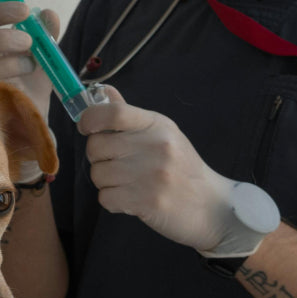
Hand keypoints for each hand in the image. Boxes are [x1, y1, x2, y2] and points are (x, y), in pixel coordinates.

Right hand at [0, 1, 59, 120]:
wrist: (30, 119)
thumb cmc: (29, 83)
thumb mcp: (42, 56)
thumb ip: (45, 35)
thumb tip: (48, 14)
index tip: (25, 10)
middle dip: (0, 39)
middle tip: (29, 41)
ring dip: (5, 64)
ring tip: (30, 66)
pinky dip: (3, 87)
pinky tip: (22, 87)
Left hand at [77, 86, 277, 255]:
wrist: (210, 206)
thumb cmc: (181, 168)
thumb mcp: (163, 135)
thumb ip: (129, 116)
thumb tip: (102, 91)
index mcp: (156, 126)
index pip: (113, 113)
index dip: (90, 118)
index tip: (86, 128)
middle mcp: (155, 147)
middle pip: (96, 146)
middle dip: (98, 158)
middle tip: (116, 164)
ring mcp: (151, 175)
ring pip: (97, 175)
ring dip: (106, 182)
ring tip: (128, 184)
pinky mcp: (146, 202)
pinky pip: (105, 198)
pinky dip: (113, 201)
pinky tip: (131, 199)